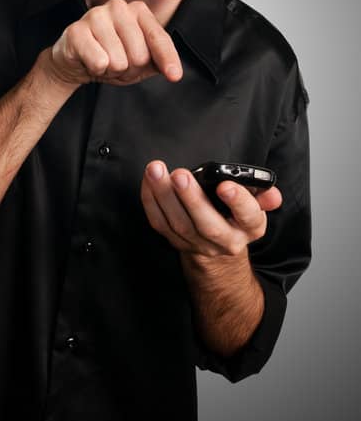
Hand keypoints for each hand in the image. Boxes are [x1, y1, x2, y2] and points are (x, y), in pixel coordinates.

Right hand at [44, 0, 182, 88]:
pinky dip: (96, 69)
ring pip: (118, 61)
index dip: (167, 59)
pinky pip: (99, 62)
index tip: (175, 76)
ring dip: (111, 71)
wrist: (73, 61)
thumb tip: (173, 72)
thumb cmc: (108, 56)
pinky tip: (89, 62)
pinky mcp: (76, 31)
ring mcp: (96, 16)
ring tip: (103, 63)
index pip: (158, 38)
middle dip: (129, 70)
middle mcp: (118, 8)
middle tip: (117, 66)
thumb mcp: (137, 60)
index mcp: (137, 10)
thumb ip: (157, 61)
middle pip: (139, 55)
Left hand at [140, 162, 282, 259]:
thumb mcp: (257, 207)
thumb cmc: (237, 218)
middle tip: (180, 175)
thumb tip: (272, 193)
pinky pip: (159, 223)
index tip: (225, 185)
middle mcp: (224, 240)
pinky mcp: (175, 241)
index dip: (238, 201)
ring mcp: (197, 244)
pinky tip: (148, 181)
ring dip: (163, 196)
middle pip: (206, 224)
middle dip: (191, 198)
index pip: (248, 216)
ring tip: (156, 171)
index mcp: (249, 228)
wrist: (218, 249)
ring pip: (177, 223)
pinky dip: (150, 201)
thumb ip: (264, 197)